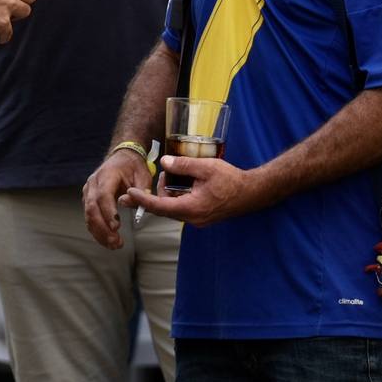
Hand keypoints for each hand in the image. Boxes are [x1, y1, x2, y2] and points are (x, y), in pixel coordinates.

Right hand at [83, 147, 152, 248]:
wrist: (122, 158)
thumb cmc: (133, 166)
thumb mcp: (143, 175)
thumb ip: (140, 190)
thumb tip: (130, 203)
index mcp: (107, 175)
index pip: (103, 194)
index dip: (108, 211)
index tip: (116, 226)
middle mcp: (93, 183)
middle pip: (92, 208)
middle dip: (103, 228)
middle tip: (116, 242)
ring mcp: (88, 192)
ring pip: (88, 215)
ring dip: (99, 232)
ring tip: (114, 245)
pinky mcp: (88, 200)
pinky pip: (90, 218)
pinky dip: (97, 231)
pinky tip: (107, 241)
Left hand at [121, 154, 258, 226]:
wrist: (252, 193)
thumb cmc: (232, 180)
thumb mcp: (206, 167)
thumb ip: (184, 164)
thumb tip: (164, 162)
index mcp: (191, 208)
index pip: (159, 207)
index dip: (143, 200)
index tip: (129, 194)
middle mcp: (192, 218)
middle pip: (163, 210)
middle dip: (151, 198)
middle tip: (142, 186)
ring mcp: (197, 220)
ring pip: (172, 210)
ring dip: (165, 197)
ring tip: (167, 177)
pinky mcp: (202, 217)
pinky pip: (182, 210)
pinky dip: (175, 199)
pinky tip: (177, 186)